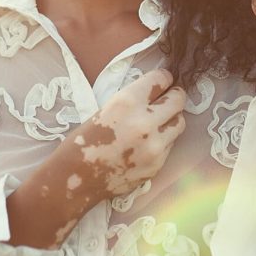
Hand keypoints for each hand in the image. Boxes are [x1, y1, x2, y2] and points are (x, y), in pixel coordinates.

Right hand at [60, 68, 185, 200]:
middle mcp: (145, 122)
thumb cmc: (85, 139)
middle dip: (174, 96)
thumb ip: (134, 100)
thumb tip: (158, 91)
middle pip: (178, 100)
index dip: (163, 78)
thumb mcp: (107, 108)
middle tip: (168, 98)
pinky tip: (147, 143)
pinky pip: (170, 145)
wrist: (76, 176)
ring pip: (179, 122)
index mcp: (127, 102)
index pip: (161, 79)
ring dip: (171, 119)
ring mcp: (154, 146)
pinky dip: (163, 141)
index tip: (164, 81)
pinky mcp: (157, 164)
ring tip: (159, 121)